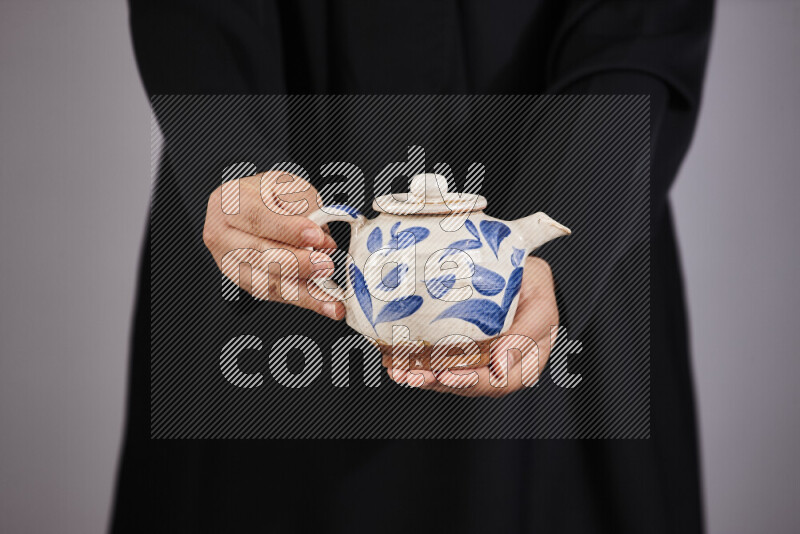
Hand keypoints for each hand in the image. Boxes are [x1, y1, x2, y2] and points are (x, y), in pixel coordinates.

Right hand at [202, 172, 344, 318]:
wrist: (258, 206)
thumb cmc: (273, 196)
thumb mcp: (290, 186)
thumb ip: (305, 209)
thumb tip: (321, 242)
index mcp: (230, 202)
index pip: (257, 218)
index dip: (288, 230)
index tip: (317, 237)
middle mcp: (222, 235)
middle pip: (258, 255)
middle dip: (297, 263)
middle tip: (326, 264)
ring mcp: (229, 262)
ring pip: (266, 282)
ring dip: (303, 292)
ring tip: (331, 298)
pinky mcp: (244, 282)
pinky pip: (275, 295)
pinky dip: (303, 300)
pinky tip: (325, 304)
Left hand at [386, 257, 558, 396]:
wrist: (520, 268)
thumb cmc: (533, 285)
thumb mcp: (539, 303)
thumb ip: (525, 334)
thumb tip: (499, 367)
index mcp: (526, 361)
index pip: (500, 382)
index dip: (473, 380)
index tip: (448, 373)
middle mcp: (500, 366)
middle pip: (469, 384)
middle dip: (439, 381)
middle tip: (417, 375)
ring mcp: (478, 359)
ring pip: (450, 377)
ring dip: (423, 377)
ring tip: (401, 371)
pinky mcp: (458, 349)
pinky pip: (438, 362)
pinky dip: (416, 364)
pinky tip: (397, 363)